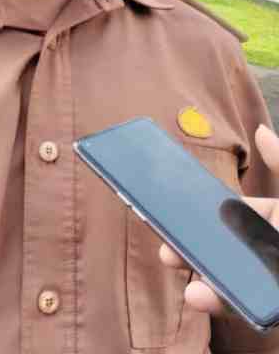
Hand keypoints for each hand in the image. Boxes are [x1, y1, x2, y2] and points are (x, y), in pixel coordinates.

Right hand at [159, 125, 278, 314]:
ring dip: (206, 283)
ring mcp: (276, 279)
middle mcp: (274, 250)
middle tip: (167, 252)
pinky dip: (227, 303)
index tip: (168, 212)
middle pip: (227, 249)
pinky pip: (251, 306)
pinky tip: (207, 298)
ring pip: (234, 281)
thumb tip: (261, 130)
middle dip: (193, 251)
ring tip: (189, 286)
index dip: (200, 215)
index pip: (236, 215)